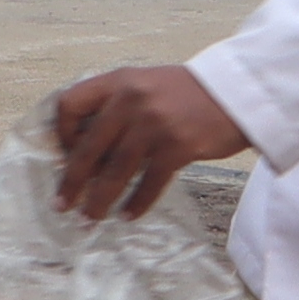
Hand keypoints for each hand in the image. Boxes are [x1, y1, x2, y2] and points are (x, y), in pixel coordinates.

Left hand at [53, 65, 250, 220]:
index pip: (70, 104)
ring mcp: (155, 124)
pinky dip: (136, 204)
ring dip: (99, 201)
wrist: (238, 91)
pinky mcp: (178, 146)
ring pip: (114, 172)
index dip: (61, 134)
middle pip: (88, 148)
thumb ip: (118, 109)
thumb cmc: (190, 93)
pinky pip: (148, 184)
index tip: (64, 156)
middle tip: (63, 205)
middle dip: (71, 182)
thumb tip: (87, 155)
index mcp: (120, 81)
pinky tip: (128, 214)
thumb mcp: (147, 86)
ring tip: (90, 218)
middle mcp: (132, 100)